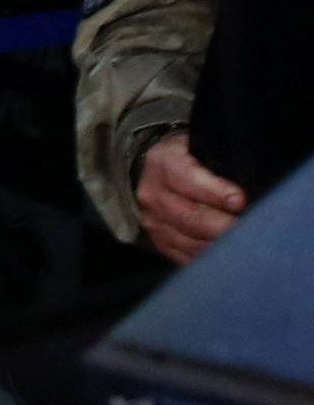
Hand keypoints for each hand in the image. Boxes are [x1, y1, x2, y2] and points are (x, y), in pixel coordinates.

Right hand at [137, 132, 244, 265]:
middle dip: (223, 227)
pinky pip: (184, 257)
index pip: (187, 178)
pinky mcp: (158, 241)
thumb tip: (249, 183)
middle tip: (252, 231)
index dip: (215, 192)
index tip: (240, 201)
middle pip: (189, 217)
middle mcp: (153, 194)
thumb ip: (219, 160)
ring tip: (246, 247)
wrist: (151, 171)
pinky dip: (208, 259)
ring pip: (189, 242)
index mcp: (164, 163)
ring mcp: (153, 220)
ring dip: (219, 247)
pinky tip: (228, 255)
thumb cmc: (188, 157)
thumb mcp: (199, 145)